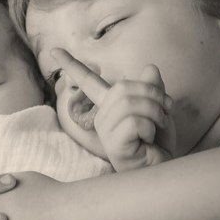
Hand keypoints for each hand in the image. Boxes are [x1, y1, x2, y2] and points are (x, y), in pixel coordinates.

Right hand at [53, 49, 174, 171]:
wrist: (164, 170)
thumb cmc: (158, 143)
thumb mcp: (159, 109)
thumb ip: (153, 89)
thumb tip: (150, 68)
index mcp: (110, 105)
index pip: (87, 81)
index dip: (71, 64)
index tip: (54, 50)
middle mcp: (102, 117)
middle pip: (123, 87)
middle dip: (153, 95)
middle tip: (166, 110)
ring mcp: (105, 131)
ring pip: (130, 103)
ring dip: (155, 113)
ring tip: (159, 125)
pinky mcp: (112, 144)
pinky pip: (134, 122)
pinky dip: (150, 128)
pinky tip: (148, 141)